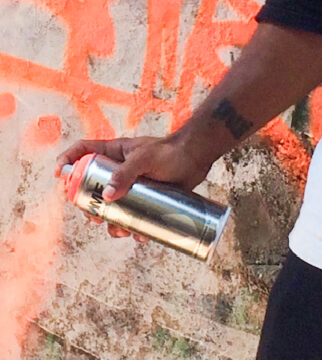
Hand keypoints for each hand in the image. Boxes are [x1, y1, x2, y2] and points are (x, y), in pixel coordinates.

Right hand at [55, 134, 212, 239]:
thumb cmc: (172, 151)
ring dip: (108, 222)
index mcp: (115, 152)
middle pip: (90, 187)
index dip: (68, 159)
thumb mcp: (147, 158)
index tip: (59, 175)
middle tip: (94, 216)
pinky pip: (130, 216)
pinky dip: (130, 228)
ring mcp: (130, 185)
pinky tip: (137, 235)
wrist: (198, 157)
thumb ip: (127, 173)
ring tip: (119, 230)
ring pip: (109, 207)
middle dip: (87, 205)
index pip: (84, 150)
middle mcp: (119, 169)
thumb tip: (107, 196)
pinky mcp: (144, 198)